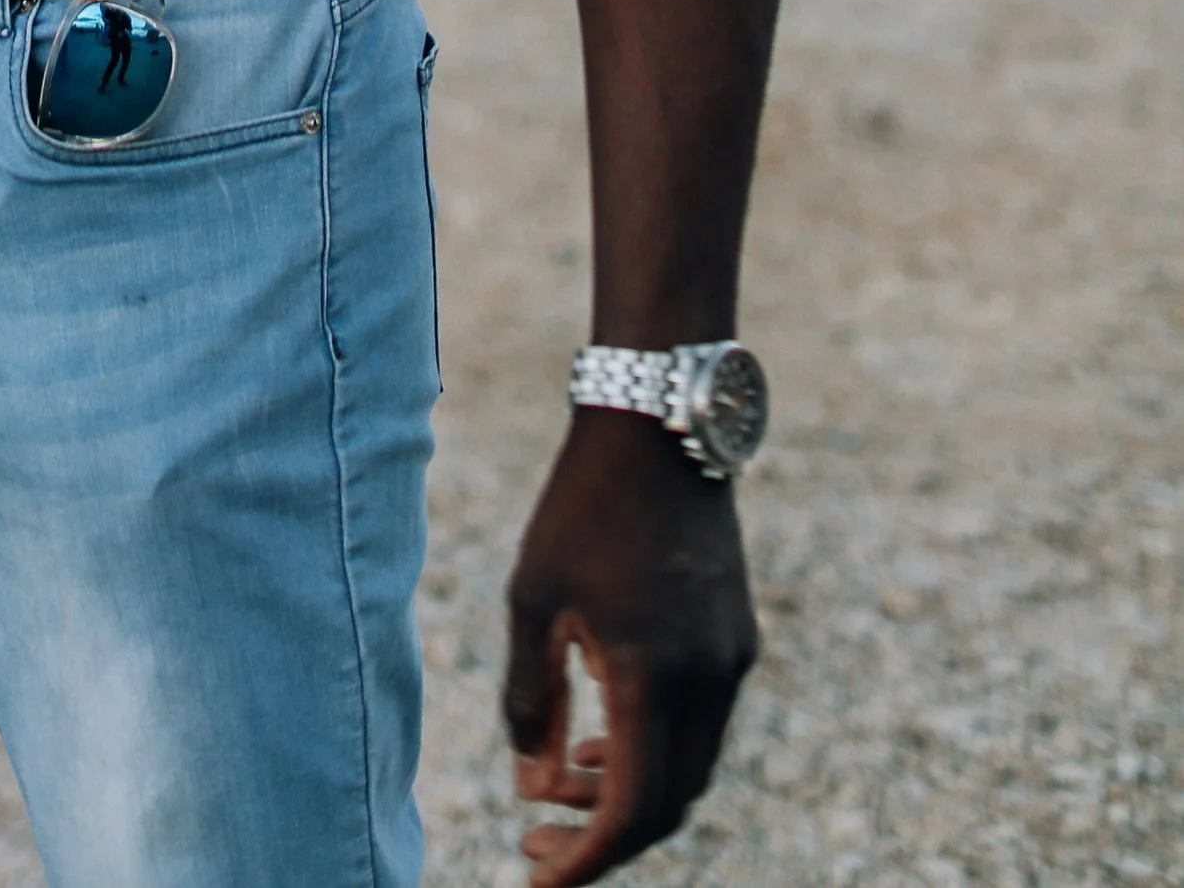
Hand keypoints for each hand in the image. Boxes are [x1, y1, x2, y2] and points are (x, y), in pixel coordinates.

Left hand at [503, 408, 758, 879]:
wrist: (658, 426)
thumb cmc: (583, 508)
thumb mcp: (533, 599)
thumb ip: (531, 699)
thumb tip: (532, 784)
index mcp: (653, 678)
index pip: (632, 814)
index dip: (586, 860)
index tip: (537, 872)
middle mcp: (708, 682)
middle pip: (667, 806)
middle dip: (603, 831)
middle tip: (538, 824)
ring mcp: (732, 661)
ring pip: (688, 768)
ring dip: (630, 788)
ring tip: (565, 774)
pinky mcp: (737, 638)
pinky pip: (701, 725)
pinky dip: (655, 746)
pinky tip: (605, 723)